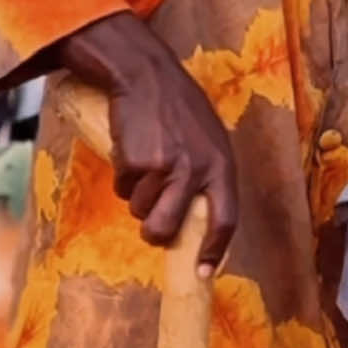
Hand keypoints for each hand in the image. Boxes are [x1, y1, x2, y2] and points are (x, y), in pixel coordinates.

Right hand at [54, 13, 237, 274]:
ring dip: (137, 196)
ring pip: (142, 210)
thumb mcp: (207, 137)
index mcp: (221, 165)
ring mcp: (164, 167)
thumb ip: (206, 174)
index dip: (213, 250)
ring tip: (144, 162)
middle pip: (170, 228)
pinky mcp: (135, 162)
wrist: (144, 74)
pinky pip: (123, 188)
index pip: (225, 219)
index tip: (202, 273)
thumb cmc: (177, 106)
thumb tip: (195, 217)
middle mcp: (196, 170)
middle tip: (151, 228)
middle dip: (155, 234)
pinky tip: (131, 148)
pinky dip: (122, 175)